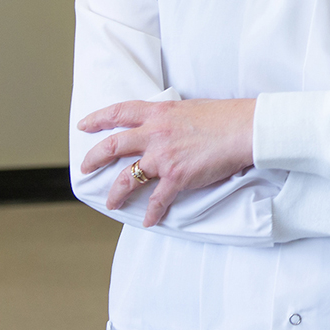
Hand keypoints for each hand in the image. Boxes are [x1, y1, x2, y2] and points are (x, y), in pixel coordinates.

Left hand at [78, 98, 255, 227]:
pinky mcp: (176, 177)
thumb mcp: (191, 108)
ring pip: (126, 178)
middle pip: (113, 146)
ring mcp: (163, 156)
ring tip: (111, 202)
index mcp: (160, 113)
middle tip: (85, 167)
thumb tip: (166, 125)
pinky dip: (152, 213)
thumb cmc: (225, 116)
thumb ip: (172, 117)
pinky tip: (149, 220)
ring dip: (115, 193)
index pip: (120, 112)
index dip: (98, 119)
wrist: (244, 129)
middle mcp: (155, 133)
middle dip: (94, 158)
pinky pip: (157, 200)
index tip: (85, 125)